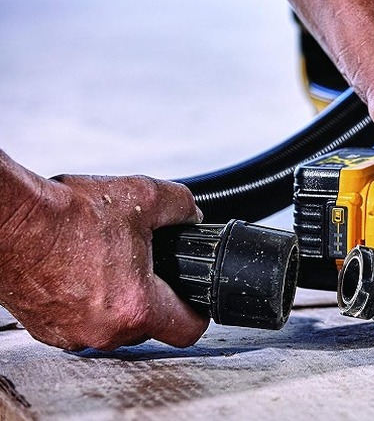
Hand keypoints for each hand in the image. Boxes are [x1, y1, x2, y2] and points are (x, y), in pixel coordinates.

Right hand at [0, 174, 207, 350]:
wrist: (9, 221)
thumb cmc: (66, 214)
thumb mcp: (144, 197)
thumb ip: (181, 208)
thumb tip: (192, 217)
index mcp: (137, 307)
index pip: (187, 330)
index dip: (197, 312)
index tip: (193, 299)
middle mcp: (105, 330)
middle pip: (149, 326)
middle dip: (152, 296)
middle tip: (141, 265)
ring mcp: (72, 334)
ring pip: (114, 325)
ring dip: (117, 300)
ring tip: (106, 265)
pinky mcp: (46, 330)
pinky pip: (81, 322)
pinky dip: (86, 302)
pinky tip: (81, 273)